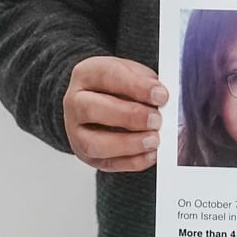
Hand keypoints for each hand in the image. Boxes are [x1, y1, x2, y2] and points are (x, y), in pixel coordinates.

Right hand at [63, 55, 166, 171]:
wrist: (101, 101)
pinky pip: (105, 163)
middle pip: (92, 109)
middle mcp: (74, 102)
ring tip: (154, 140)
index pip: (107, 76)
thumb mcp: (133, 73)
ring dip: (127, 144)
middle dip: (129, 116)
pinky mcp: (86, 155)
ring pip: (93, 143)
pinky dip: (132, 161)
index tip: (161, 95)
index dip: (135, 87)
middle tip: (156, 120)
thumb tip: (162, 100)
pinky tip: (150, 154)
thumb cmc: (119, 86)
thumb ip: (146, 83)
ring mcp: (76, 131)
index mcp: (86, 74)